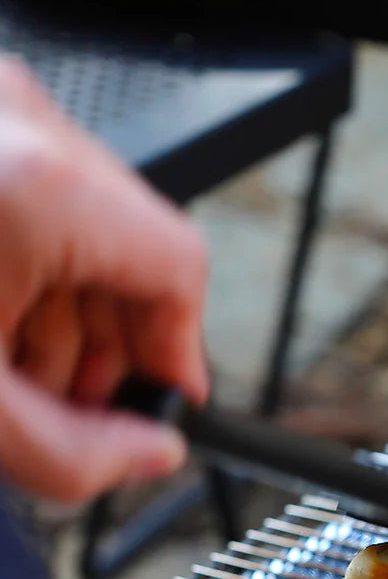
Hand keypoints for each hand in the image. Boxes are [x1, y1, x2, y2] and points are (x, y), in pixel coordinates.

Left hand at [0, 56, 208, 503]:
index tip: (162, 403)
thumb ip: (67, 452)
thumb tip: (150, 459)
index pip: (178, 267)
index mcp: (36, 182)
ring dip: (68, 307)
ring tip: (18, 371)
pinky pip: (35, 189)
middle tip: (76, 408)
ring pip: (85, 219)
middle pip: (134, 245)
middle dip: (113, 343)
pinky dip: (27, 262)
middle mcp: (20, 119)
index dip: (179, 351)